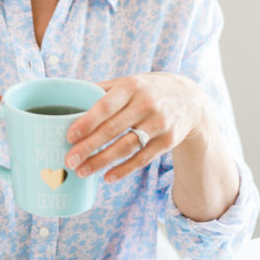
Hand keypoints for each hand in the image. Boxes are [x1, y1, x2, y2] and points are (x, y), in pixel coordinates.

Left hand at [65, 73, 206, 182]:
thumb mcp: (129, 82)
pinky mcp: (168, 141)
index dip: (87, 122)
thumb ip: (102, 89)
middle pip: (113, 129)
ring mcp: (159, 123)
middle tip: (69, 161)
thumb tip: (69, 94)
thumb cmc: (148, 89)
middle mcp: (146, 104)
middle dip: (89, 147)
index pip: (106, 105)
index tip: (69, 136)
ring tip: (82, 171)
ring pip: (126, 147)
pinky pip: (142, 159)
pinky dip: (124, 170)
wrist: (190, 99)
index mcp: (131, 86)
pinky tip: (107, 177)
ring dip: (102, 161)